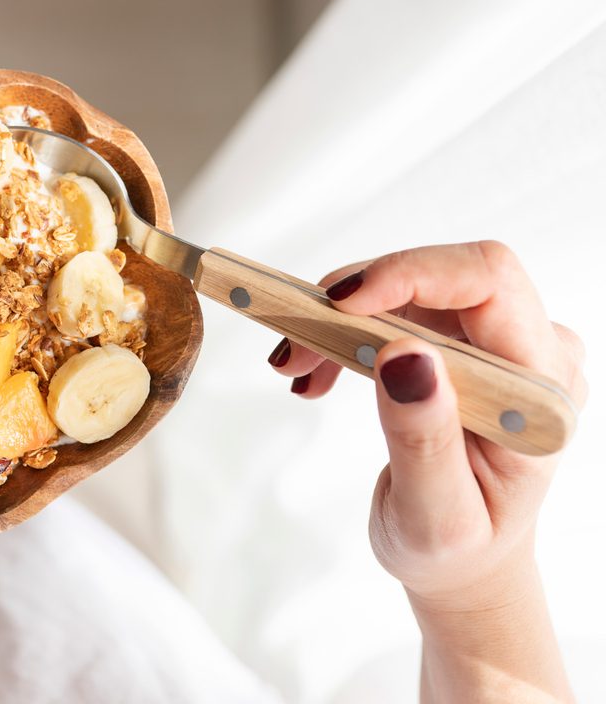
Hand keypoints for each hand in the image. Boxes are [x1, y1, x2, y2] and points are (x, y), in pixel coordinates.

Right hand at [266, 241, 586, 700]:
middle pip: (445, 276)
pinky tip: (316, 372)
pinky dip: (346, 329)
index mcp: (541, 395)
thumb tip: (405, 356)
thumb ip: (423, 440)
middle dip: (358, 299)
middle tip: (292, 350)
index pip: (488, 285)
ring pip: (413, 288)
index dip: (410, 273)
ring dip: (341, 318)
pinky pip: (401, 308)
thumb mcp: (436, 517)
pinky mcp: (468, 344)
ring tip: (295, 368)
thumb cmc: (455, 548)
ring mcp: (503, 346)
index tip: (336, 302)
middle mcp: (535, 354)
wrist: (463, 558)